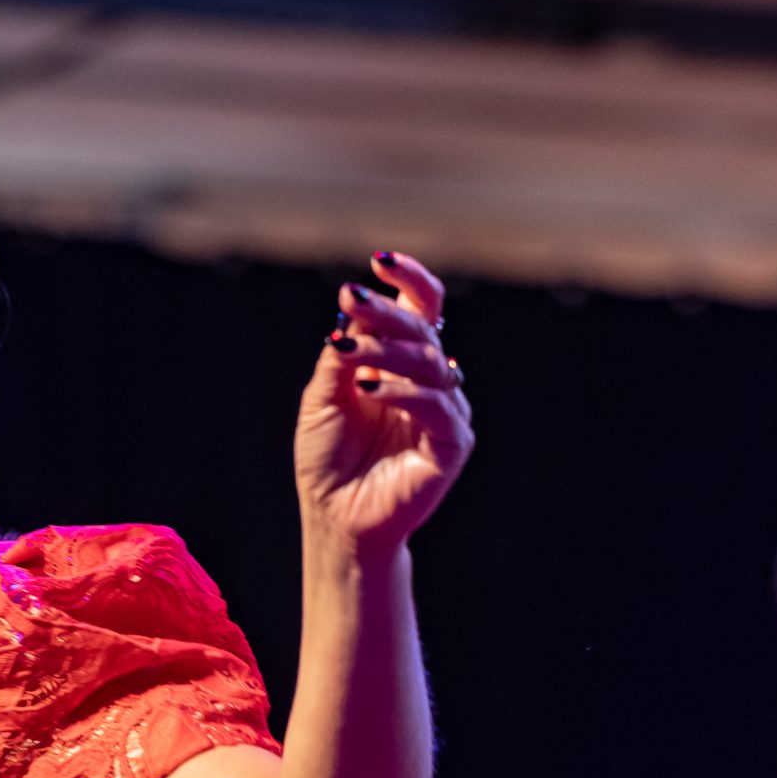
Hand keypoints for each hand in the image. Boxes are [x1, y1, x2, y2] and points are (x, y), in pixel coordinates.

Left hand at [295, 251, 474, 560]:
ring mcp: (445, 411)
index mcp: (402, 362)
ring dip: (386, 350)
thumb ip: (342, 355)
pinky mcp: (453, 443)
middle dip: (386, 311)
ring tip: (348, 349)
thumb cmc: (329, 458)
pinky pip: (434, 406)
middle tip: (352, 299)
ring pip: (428, 362)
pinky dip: (401, 392)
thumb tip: (351, 310)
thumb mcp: (323, 396)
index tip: (380, 261)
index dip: (409, 280)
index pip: (421, 308)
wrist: (335, 516)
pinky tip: (368, 389)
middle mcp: (429, 380)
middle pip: (423, 329)